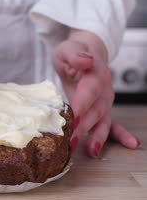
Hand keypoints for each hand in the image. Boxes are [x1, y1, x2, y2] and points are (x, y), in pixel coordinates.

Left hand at [53, 29, 140, 157]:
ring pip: (103, 120)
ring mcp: (105, 101)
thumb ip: (74, 54)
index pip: (88, 91)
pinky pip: (113, 123)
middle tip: (70, 141)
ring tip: (92, 151)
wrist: (85, 53)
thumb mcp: (68, 49)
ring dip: (98, 136)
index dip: (81, 106)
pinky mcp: (102, 109)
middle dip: (83, 127)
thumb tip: (84, 59)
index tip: (72, 119)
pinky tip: (130, 144)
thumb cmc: (73, 53)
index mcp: (95, 74)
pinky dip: (120, 135)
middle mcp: (104, 89)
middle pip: (95, 110)